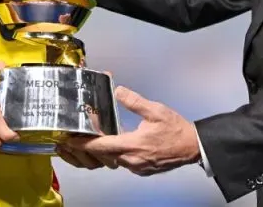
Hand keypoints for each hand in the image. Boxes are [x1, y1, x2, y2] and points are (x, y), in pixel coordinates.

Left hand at [62, 86, 200, 175]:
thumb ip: (135, 101)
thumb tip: (119, 91)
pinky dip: (115, 155)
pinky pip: (123, 163)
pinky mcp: (142, 169)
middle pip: (102, 156)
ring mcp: (137, 167)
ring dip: (102, 152)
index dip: (83, 144)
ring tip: (94, 140)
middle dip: (89, 148)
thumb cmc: (176, 130)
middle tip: (77, 138)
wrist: (192, 147)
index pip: (100, 147)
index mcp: (132, 145)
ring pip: (112, 161)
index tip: (70, 140)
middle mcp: (131, 160)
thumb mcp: (156, 110)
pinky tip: (115, 145)